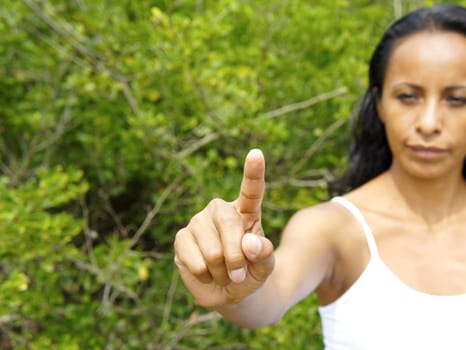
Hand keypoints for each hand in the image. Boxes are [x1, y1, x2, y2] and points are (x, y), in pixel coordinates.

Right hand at [174, 149, 274, 306]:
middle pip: (229, 224)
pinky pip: (194, 260)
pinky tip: (207, 274)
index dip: (253, 172)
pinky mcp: (182, 238)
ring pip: (212, 250)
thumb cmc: (251, 274)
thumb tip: (249, 243)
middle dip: (236, 256)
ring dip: (221, 271)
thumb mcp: (265, 267)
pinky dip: (205, 275)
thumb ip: (264, 254)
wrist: (229, 293)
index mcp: (247, 212)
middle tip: (240, 275)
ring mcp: (199, 222)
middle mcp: (221, 211)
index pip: (251, 190)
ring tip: (223, 274)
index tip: (256, 153)